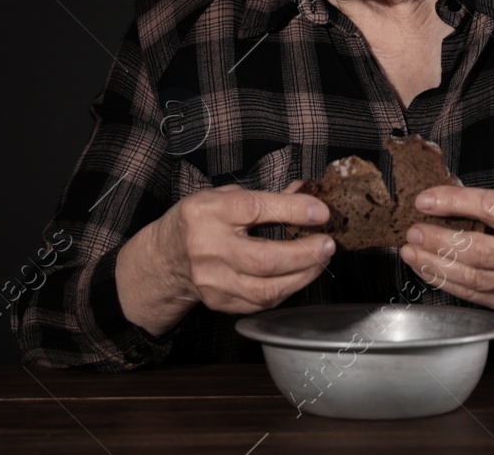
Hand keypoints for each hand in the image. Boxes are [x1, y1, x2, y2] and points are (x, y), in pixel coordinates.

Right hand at [145, 179, 335, 316]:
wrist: (165, 258)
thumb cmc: (199, 221)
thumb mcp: (223, 196)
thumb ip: (264, 198)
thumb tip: (306, 192)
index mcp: (208, 211)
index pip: (255, 210)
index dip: (292, 210)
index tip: (321, 212)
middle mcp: (207, 247)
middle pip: (264, 258)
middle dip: (305, 253)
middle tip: (328, 244)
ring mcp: (212, 280)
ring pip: (266, 288)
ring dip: (302, 275)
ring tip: (320, 260)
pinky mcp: (219, 302)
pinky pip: (261, 302)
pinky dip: (286, 289)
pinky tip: (299, 276)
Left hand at [398, 185, 493, 344]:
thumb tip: (446, 199)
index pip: (490, 207)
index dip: (453, 202)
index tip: (425, 200)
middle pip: (477, 248)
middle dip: (437, 240)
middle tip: (412, 230)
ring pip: (470, 277)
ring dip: (433, 264)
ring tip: (410, 251)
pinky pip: (471, 294)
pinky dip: (444, 282)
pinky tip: (427, 270)